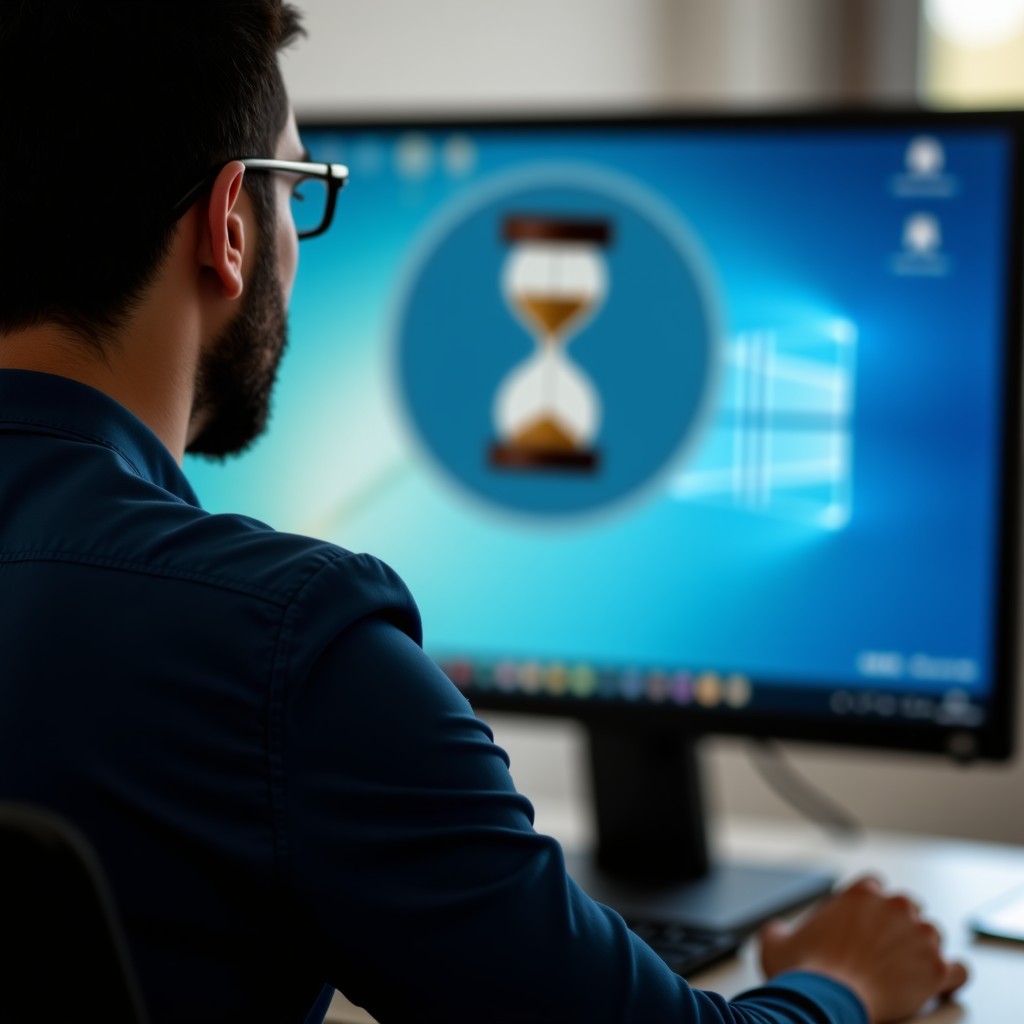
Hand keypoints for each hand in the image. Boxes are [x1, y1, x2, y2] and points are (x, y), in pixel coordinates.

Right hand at [758, 876, 967, 1022]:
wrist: (826, 1001)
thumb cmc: (804, 973)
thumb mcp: (776, 942)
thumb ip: (780, 930)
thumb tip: (776, 932)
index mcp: (859, 894)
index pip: (875, 887)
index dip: (871, 906)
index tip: (867, 924)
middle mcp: (894, 907)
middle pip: (909, 906)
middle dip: (900, 925)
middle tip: (888, 948)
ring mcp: (919, 937)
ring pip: (933, 934)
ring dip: (924, 949)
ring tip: (911, 970)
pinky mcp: (936, 969)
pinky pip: (959, 969)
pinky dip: (951, 978)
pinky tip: (940, 987)